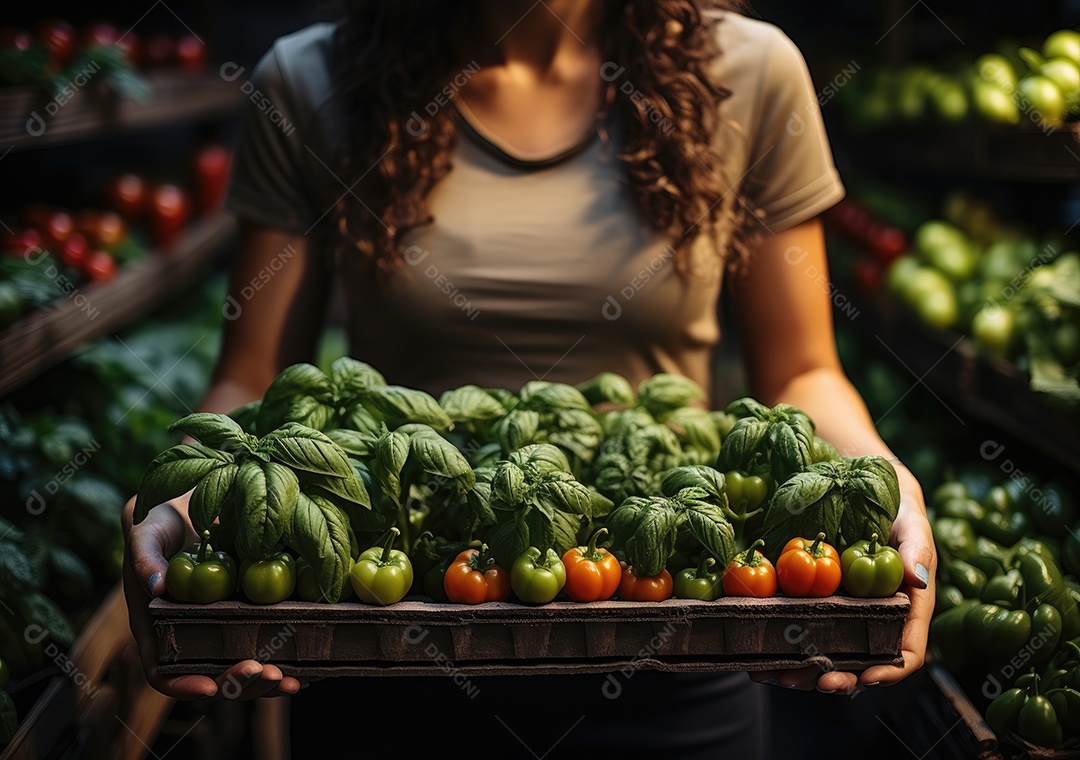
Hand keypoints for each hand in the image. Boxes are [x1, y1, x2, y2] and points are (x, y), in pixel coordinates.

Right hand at [122, 495, 302, 699]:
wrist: (189, 512)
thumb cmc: (159, 526)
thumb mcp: (146, 535)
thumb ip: (145, 558)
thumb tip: (156, 585)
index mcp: (159, 630)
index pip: (164, 672)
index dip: (185, 685)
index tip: (210, 687)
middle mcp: (192, 638)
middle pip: (212, 678)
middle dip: (241, 683)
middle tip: (269, 674)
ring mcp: (222, 630)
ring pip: (244, 669)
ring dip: (268, 680)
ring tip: (294, 679)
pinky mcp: (250, 616)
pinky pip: (267, 644)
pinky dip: (288, 658)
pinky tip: (312, 663)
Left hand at [750, 470, 934, 693]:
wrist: (862, 485)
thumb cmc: (897, 509)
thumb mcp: (911, 523)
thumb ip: (917, 549)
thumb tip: (918, 580)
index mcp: (905, 608)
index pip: (905, 651)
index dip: (890, 670)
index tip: (869, 677)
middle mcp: (874, 618)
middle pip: (862, 662)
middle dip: (841, 678)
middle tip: (818, 683)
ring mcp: (843, 613)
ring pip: (828, 655)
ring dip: (806, 672)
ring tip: (780, 676)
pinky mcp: (815, 603)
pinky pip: (801, 631)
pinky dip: (782, 648)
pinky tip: (760, 656)